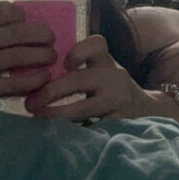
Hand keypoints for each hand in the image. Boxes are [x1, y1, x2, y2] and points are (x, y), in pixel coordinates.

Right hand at [0, 0, 56, 103]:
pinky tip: (45, 76)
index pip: (5, 11)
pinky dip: (34, 79)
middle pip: (16, 34)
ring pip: (18, 56)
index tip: (27, 19)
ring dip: (42, 55)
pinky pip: (15, 83)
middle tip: (51, 38)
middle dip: (40, 35)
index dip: (21, 14)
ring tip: (51, 56)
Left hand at [23, 33, 170, 121]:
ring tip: (40, 118)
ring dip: (57, 114)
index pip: (96, 44)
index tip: (64, 65)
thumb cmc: (112, 90)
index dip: (77, 52)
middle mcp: (115, 76)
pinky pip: (93, 128)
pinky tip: (61, 136)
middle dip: (50, 92)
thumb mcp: (101, 73)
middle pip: (79, 80)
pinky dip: (74, 132)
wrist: (148, 112)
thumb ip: (77, 72)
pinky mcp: (122, 122)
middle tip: (30, 104)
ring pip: (84, 107)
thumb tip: (34, 81)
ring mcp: (120, 100)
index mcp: (106, 61)